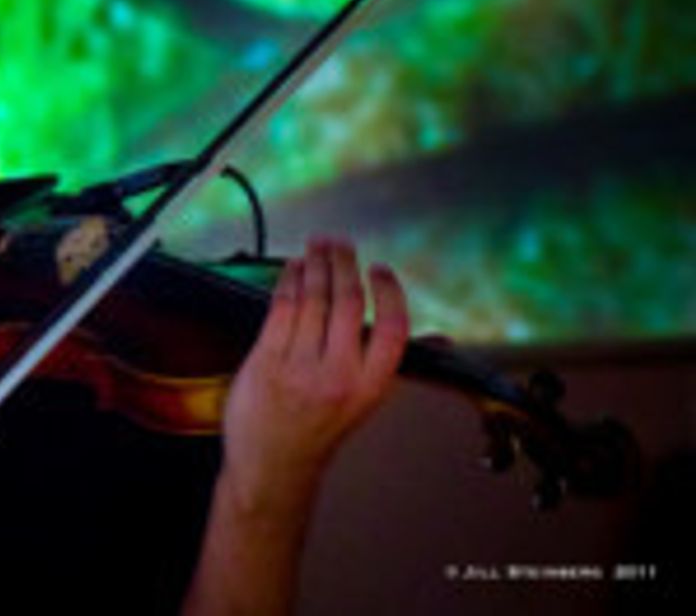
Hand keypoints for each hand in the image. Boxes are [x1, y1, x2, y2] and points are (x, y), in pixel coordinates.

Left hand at [219, 238, 408, 516]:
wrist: (274, 466)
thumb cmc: (319, 429)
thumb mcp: (365, 400)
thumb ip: (389, 362)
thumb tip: (443, 340)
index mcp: (370, 387)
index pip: (392, 329)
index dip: (389, 293)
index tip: (381, 270)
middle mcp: (338, 376)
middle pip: (347, 302)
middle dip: (343, 264)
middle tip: (341, 244)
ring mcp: (300, 367)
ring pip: (313, 299)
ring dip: (315, 264)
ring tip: (317, 247)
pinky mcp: (267, 359)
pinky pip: (282, 307)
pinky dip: (289, 280)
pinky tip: (293, 269)